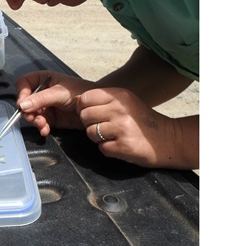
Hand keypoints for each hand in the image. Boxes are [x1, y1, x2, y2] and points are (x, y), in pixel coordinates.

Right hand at [16, 71, 95, 135]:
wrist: (96, 107)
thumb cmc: (80, 92)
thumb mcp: (59, 93)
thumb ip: (40, 99)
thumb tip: (22, 105)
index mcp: (43, 79)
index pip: (24, 83)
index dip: (22, 93)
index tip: (23, 104)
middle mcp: (42, 92)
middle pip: (25, 101)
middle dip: (28, 111)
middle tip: (33, 118)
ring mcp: (46, 106)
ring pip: (31, 114)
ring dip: (35, 121)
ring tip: (42, 125)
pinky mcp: (51, 118)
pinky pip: (40, 123)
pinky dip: (41, 127)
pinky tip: (45, 130)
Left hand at [76, 87, 196, 168]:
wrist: (169, 139)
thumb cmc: (142, 120)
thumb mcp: (125, 102)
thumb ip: (102, 99)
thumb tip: (76, 100)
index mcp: (119, 95)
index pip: (85, 98)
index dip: (83, 108)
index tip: (92, 114)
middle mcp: (119, 109)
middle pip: (84, 116)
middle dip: (89, 124)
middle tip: (103, 127)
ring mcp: (122, 128)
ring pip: (90, 133)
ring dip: (98, 138)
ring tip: (113, 136)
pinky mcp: (124, 146)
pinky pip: (101, 148)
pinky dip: (108, 149)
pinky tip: (119, 145)